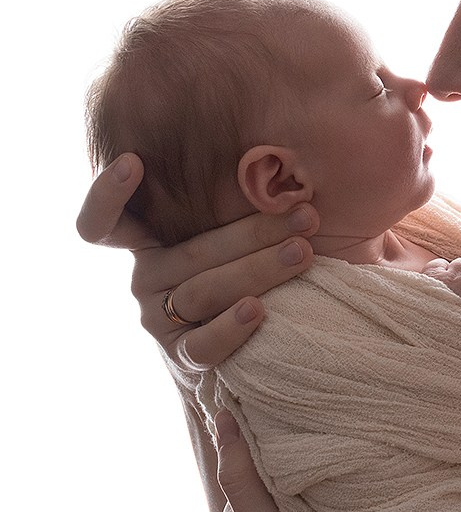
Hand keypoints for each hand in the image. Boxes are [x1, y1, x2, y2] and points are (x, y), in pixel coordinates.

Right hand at [76, 154, 318, 371]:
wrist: (242, 350)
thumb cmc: (246, 267)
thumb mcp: (231, 230)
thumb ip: (232, 198)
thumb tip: (282, 156)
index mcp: (150, 239)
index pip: (103, 221)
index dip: (106, 194)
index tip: (134, 161)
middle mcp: (147, 276)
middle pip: (192, 253)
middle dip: (256, 231)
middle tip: (307, 215)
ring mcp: (159, 317)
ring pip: (204, 290)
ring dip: (260, 269)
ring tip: (302, 253)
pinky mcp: (181, 355)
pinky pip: (203, 344)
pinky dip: (231, 327)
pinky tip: (258, 310)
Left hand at [215, 410, 371, 511]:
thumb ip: (243, 483)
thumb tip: (221, 418)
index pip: (243, 459)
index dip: (262, 426)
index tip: (287, 392)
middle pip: (266, 476)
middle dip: (286, 446)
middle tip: (320, 412)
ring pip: (287, 496)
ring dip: (306, 473)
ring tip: (336, 442)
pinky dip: (317, 499)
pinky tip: (343, 491)